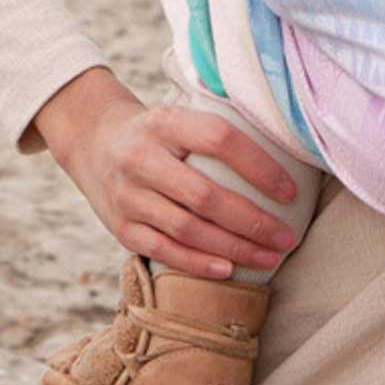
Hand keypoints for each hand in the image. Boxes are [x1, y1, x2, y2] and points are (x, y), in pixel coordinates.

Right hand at [34, 68, 298, 276]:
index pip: (219, 139)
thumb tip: (285, 150)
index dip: (258, 166)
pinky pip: (161, 250)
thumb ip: (217, 129)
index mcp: (165, 122)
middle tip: (287, 237)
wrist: (93, 140)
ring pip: (187, 229)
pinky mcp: (119, 227)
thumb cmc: (158, 131)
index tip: (291, 191)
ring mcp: (127, 195)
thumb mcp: (179, 114)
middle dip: (252, 221)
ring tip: (269, 257)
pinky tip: (227, 270)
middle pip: (205, 195)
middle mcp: (141, 158)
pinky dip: (196, 263)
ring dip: (233, 248)